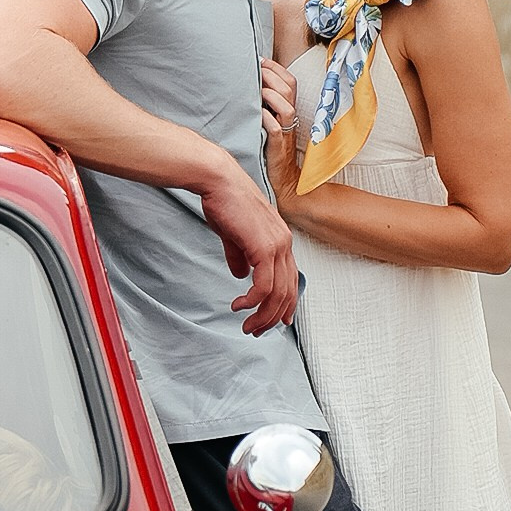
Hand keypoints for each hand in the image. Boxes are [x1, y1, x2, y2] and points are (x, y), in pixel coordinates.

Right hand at [195, 156, 299, 335]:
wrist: (218, 181)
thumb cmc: (224, 201)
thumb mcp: (234, 234)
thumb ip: (240, 255)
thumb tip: (240, 275)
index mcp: (281, 240)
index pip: (291, 280)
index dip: (286, 304)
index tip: (278, 321)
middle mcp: (285, 244)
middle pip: (287, 292)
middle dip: (273, 317)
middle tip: (256, 330)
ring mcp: (277, 245)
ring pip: (277, 293)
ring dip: (262, 315)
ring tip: (247, 325)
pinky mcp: (263, 247)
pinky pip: (263, 286)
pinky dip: (252, 301)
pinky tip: (239, 305)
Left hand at [259, 54, 298, 196]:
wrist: (283, 181)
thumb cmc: (270, 149)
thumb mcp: (268, 122)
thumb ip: (263, 104)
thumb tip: (244, 83)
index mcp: (288, 110)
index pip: (289, 81)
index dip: (276, 68)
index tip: (259, 60)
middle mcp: (289, 119)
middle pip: (288, 88)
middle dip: (271, 76)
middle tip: (254, 70)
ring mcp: (285, 133)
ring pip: (286, 107)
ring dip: (270, 95)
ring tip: (255, 90)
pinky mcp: (277, 147)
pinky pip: (276, 130)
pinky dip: (266, 119)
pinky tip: (256, 114)